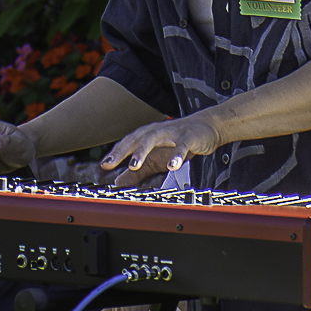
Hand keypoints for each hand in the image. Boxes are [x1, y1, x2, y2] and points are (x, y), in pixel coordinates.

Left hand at [100, 114, 219, 186]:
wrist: (207, 127)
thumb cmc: (177, 142)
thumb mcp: (155, 159)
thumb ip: (137, 172)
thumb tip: (118, 183)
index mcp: (146, 136)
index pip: (127, 143)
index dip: (115, 154)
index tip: (104, 166)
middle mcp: (155, 131)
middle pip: (135, 139)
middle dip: (122, 151)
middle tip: (110, 164)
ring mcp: (172, 133)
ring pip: (153, 138)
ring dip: (142, 151)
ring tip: (134, 165)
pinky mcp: (189, 137)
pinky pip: (181, 146)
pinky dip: (176, 155)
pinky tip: (172, 166)